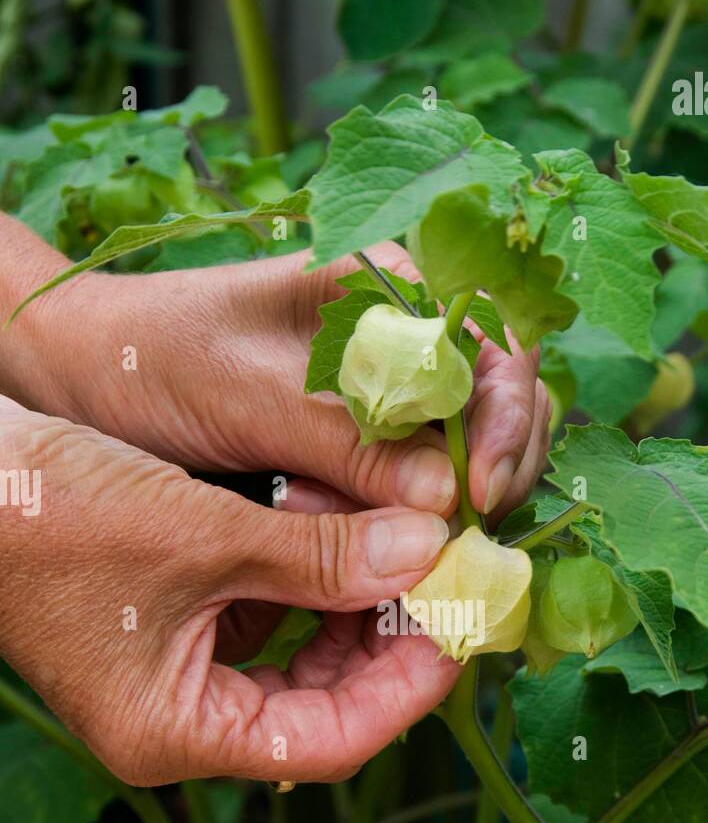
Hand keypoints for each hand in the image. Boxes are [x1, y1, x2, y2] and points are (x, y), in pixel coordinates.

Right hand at [0, 398, 458, 785]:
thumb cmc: (53, 512)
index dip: (408, 687)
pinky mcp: (172, 629)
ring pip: (297, 659)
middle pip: (321, 705)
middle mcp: (179, 721)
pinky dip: (306, 577)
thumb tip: (426, 555)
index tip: (463, 626)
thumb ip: (321, 555)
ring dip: (351, 599)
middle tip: (448, 577)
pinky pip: (263, 620)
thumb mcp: (204, 534)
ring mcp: (175, 676)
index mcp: (176, 735)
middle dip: (387, 638)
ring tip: (399, 535)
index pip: (330, 742)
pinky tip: (339, 519)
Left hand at [5, 222, 549, 521]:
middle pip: (500, 406)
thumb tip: (448, 499)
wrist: (88, 382)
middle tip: (442, 540)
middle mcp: (404, 333)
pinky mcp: (367, 446)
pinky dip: (395, 526)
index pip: (497, 343)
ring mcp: (390, 393)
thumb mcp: (243, 394)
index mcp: (385, 282)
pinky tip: (336, 534)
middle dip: (484, 476)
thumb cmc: (152, 360)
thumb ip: (345, 440)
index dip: (506, 419)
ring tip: (354, 530)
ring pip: (465, 458)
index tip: (475, 492)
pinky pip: (417, 491)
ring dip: (436, 510)